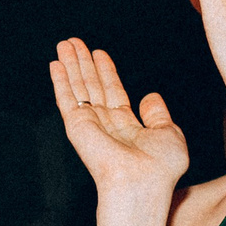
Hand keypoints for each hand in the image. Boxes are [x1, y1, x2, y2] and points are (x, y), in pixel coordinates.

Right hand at [50, 38, 187, 196]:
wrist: (141, 183)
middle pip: (92, 87)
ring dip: (71, 65)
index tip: (99, 53)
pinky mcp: (76, 126)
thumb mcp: (170, 134)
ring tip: (64, 44)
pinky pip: (66, 98)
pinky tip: (56, 64)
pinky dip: (60, 81)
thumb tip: (149, 97)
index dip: (106, 72)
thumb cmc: (160, 168)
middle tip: (74, 42)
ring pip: (78, 88)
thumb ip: (159, 115)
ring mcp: (89, 125)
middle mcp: (106, 126)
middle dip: (84, 64)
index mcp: (127, 128)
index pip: (113, 93)